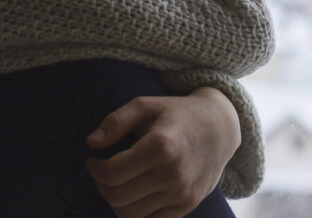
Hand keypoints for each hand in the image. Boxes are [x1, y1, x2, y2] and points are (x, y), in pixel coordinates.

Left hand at [84, 88, 241, 217]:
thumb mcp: (146, 105)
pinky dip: (135, 212)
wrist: (220, 128)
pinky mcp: (187, 206)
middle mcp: (173, 174)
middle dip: (102, 186)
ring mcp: (182, 194)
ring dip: (116, 201)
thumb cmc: (177, 114)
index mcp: (161, 146)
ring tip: (118, 183)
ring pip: (130, 215)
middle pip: (118, 197)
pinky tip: (134, 193)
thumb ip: (116, 121)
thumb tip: (91, 142)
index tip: (93, 160)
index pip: (112, 173)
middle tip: (102, 172)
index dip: (94, 169)